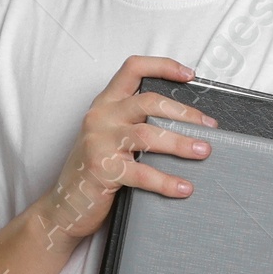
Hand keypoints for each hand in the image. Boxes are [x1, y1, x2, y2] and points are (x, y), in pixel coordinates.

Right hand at [34, 56, 214, 254]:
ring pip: (147, 134)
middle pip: (149, 102)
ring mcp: (98, 142)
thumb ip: (135, 125)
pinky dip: (166, 181)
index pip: (133, 69)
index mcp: (105, 104)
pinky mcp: (101, 169)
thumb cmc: (93, 172)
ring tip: (203, 152)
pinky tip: (183, 187)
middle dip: (184, 114)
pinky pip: (141, 173)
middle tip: (209, 127)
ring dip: (180, 143)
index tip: (190, 75)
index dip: (163, 66)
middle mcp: (100, 117)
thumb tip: (184, 125)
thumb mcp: (110, 138)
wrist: (63, 207)